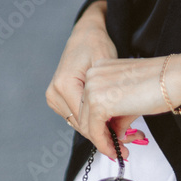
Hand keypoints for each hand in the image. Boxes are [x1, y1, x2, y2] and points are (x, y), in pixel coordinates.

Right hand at [45, 0, 147, 155]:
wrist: (85, 32)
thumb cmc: (97, 44)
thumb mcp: (108, 69)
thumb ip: (110, 99)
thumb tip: (118, 130)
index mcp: (65, 85)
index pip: (86, 122)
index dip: (105, 137)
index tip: (122, 148)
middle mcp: (55, 93)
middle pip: (82, 126)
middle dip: (104, 136)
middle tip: (127, 145)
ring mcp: (54, 96)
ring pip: (79, 124)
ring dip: (99, 130)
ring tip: (122, 136)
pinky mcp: (57, 97)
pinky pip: (76, 117)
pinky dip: (93, 121)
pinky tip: (109, 122)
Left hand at [77, 56, 180, 158]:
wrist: (174, 77)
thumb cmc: (161, 81)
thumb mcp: (131, 96)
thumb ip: (117, 113)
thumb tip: (114, 131)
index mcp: (100, 67)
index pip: (90, 102)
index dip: (100, 123)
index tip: (112, 136)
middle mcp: (93, 75)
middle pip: (86, 114)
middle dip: (102, 134)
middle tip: (118, 146)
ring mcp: (92, 88)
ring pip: (88, 125)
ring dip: (104, 141)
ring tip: (121, 149)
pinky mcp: (98, 103)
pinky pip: (95, 132)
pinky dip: (105, 145)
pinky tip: (116, 149)